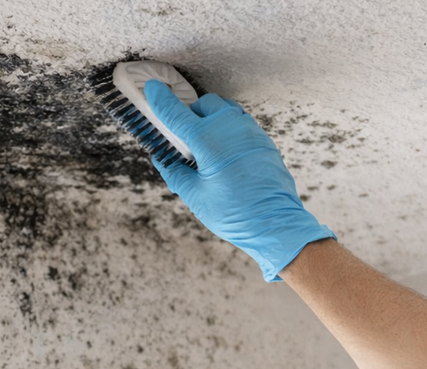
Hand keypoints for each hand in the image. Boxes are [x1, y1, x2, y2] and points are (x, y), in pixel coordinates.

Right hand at [144, 79, 334, 281]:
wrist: (274, 223)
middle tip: (184, 138)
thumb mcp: (195, 196)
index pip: (176, 113)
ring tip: (206, 146)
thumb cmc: (234, 213)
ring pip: (226, 111)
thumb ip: (175, 172)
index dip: (160, 99)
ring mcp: (250, 131)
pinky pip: (241, 124)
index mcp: (207, 140)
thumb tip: (163, 159)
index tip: (152, 88)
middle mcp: (230, 127)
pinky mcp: (263, 141)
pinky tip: (225, 154)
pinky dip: (228, 131)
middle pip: (204, 104)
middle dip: (191, 114)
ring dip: (212, 120)